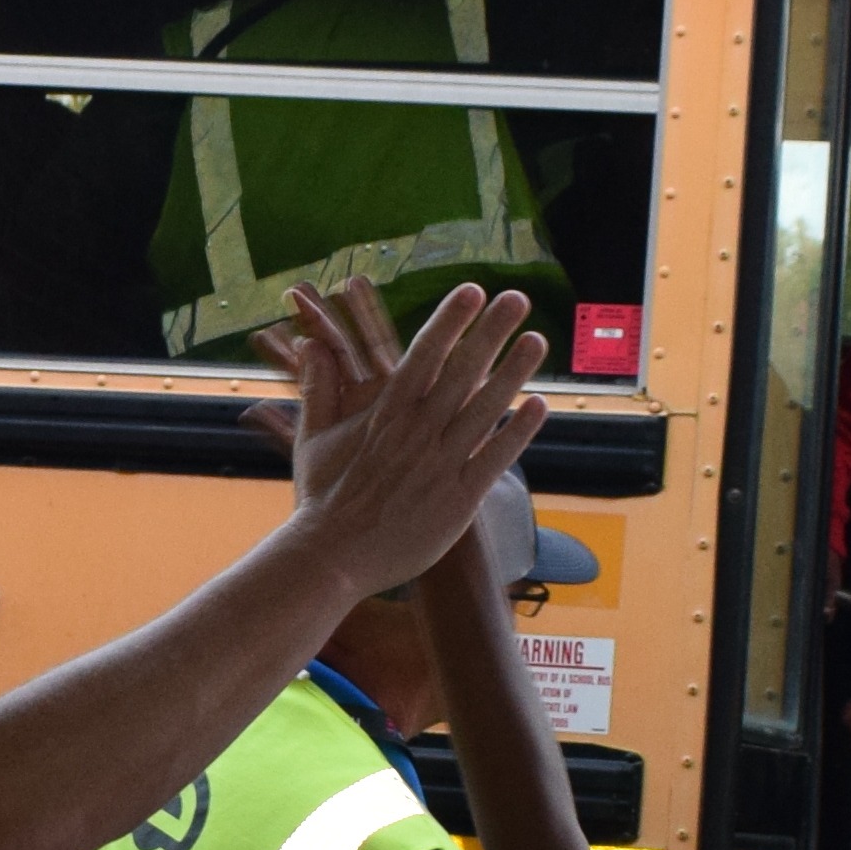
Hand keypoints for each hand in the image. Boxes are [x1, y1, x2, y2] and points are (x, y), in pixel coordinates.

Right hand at [248, 281, 551, 594]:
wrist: (331, 558)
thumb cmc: (321, 499)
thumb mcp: (313, 438)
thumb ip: (319, 388)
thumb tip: (310, 344)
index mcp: (385, 414)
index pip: (424, 355)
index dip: (450, 320)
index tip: (471, 291)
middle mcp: (417, 433)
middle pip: (462, 371)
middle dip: (491, 331)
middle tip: (516, 298)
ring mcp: (441, 465)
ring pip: (486, 409)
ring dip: (513, 371)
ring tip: (535, 339)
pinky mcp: (458, 500)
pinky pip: (496, 457)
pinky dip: (519, 431)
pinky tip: (540, 405)